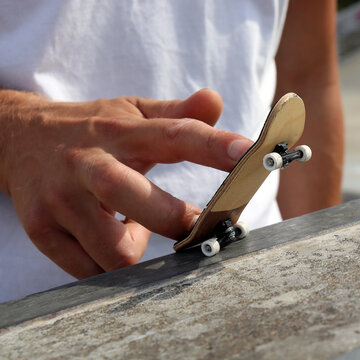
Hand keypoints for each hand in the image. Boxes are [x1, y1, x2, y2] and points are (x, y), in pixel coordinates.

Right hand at [0, 89, 252, 277]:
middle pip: (133, 197)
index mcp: (120, 132)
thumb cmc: (90, 129)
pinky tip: (107, 238)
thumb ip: (177, 113)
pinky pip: (90, 270)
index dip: (213, 145)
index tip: (247, 154)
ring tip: (134, 227)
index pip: (175, 134)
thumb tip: (216, 100)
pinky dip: (109, 263)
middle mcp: (88, 164)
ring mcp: (60, 200)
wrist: (15, 138)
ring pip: (114, 251)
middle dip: (173, 220)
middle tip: (196, 225)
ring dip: (137, 249)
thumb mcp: (131, 112)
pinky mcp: (42, 230)